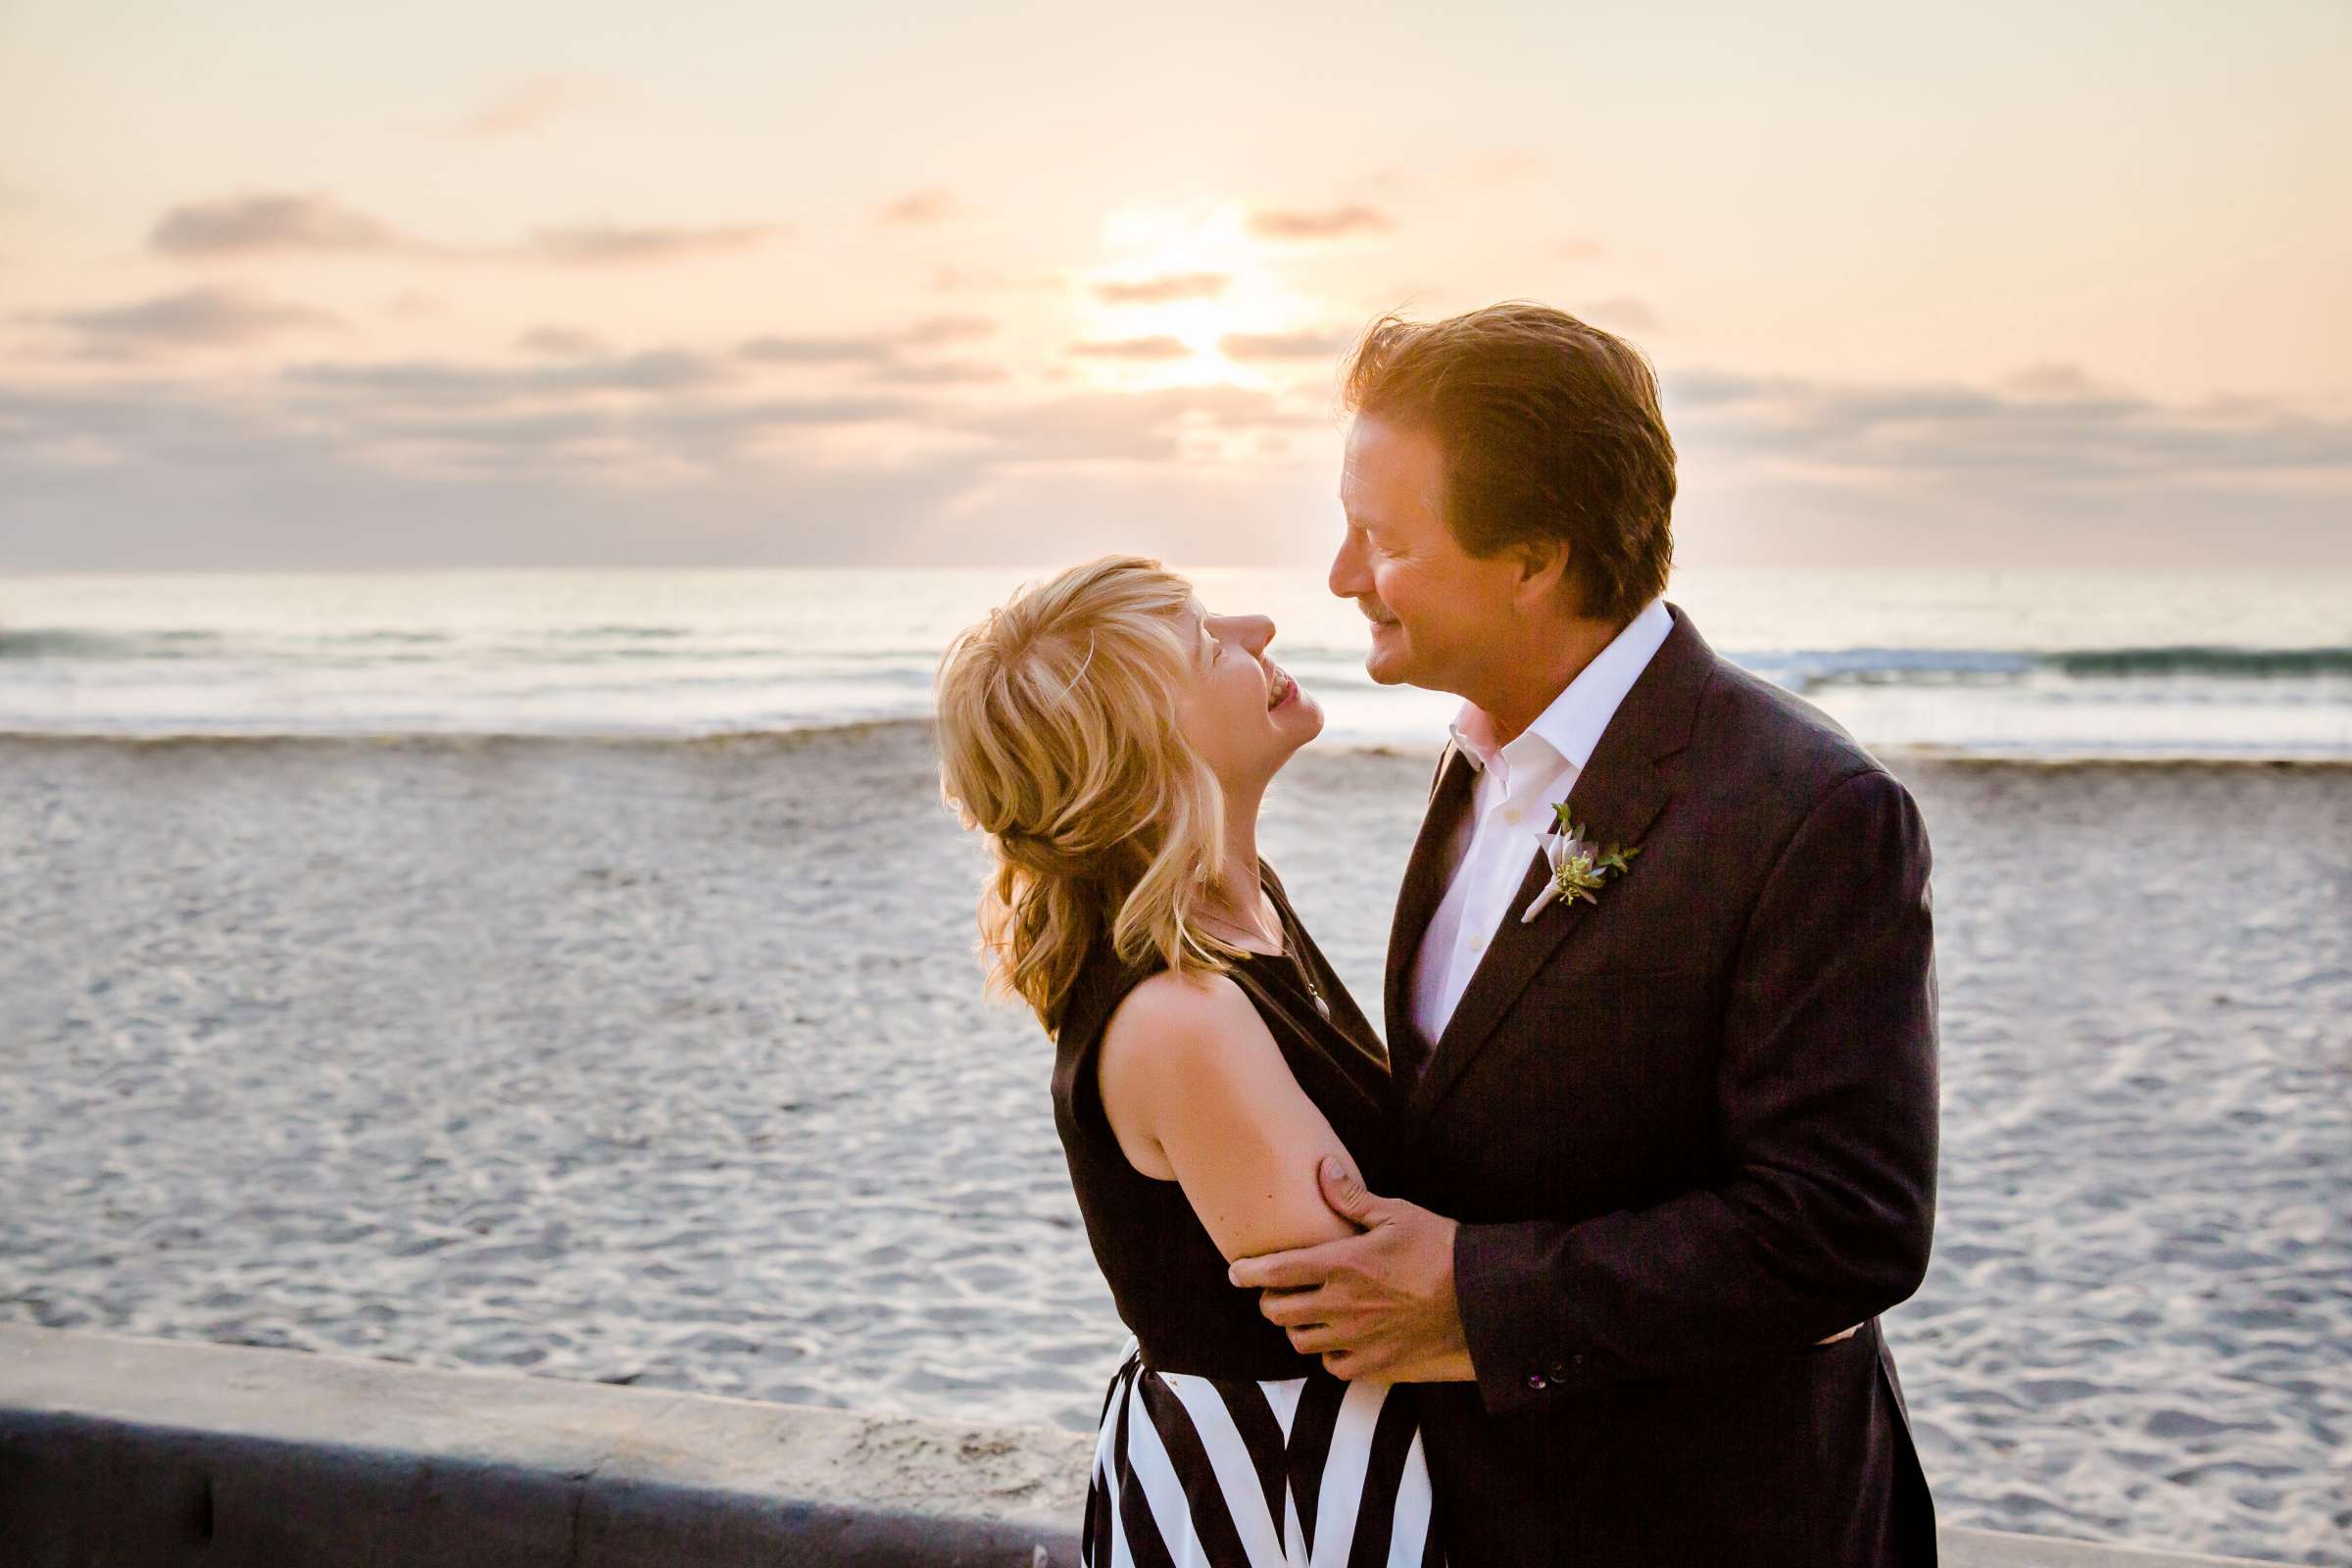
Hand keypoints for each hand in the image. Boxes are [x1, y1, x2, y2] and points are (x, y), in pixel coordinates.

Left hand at [1226, 1157, 1475, 1381]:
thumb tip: (1322, 1166)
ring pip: (1301, 1342)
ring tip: (1307, 1314)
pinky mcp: (1377, 1367)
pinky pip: (1334, 1366)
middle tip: (1276, 1292)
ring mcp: (1358, 1340)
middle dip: (1269, 1300)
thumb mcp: (1398, 1214)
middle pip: (1279, 1311)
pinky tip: (1338, 1340)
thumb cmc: (1442, 1250)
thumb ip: (1351, 1197)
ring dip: (1297, 1327)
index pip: (1276, 1271)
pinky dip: (1329, 1354)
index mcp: (1342, 1265)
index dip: (1248, 1272)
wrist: (1484, 1302)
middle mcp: (1342, 1306)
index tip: (1235, 1271)